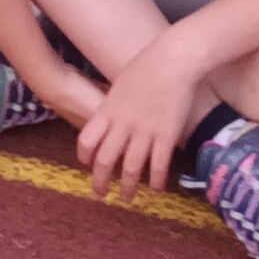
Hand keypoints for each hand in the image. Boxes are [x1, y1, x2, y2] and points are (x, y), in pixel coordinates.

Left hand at [72, 38, 208, 198]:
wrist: (173, 60)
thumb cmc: (147, 65)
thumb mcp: (120, 84)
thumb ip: (113, 105)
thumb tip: (110, 115)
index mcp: (107, 110)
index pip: (87, 140)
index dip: (85, 156)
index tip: (87, 165)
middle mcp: (122, 124)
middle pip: (105, 160)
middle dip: (101, 181)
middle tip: (101, 194)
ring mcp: (144, 132)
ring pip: (131, 168)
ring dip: (128, 187)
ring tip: (127, 198)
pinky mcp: (166, 136)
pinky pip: (158, 166)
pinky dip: (156, 181)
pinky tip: (156, 191)